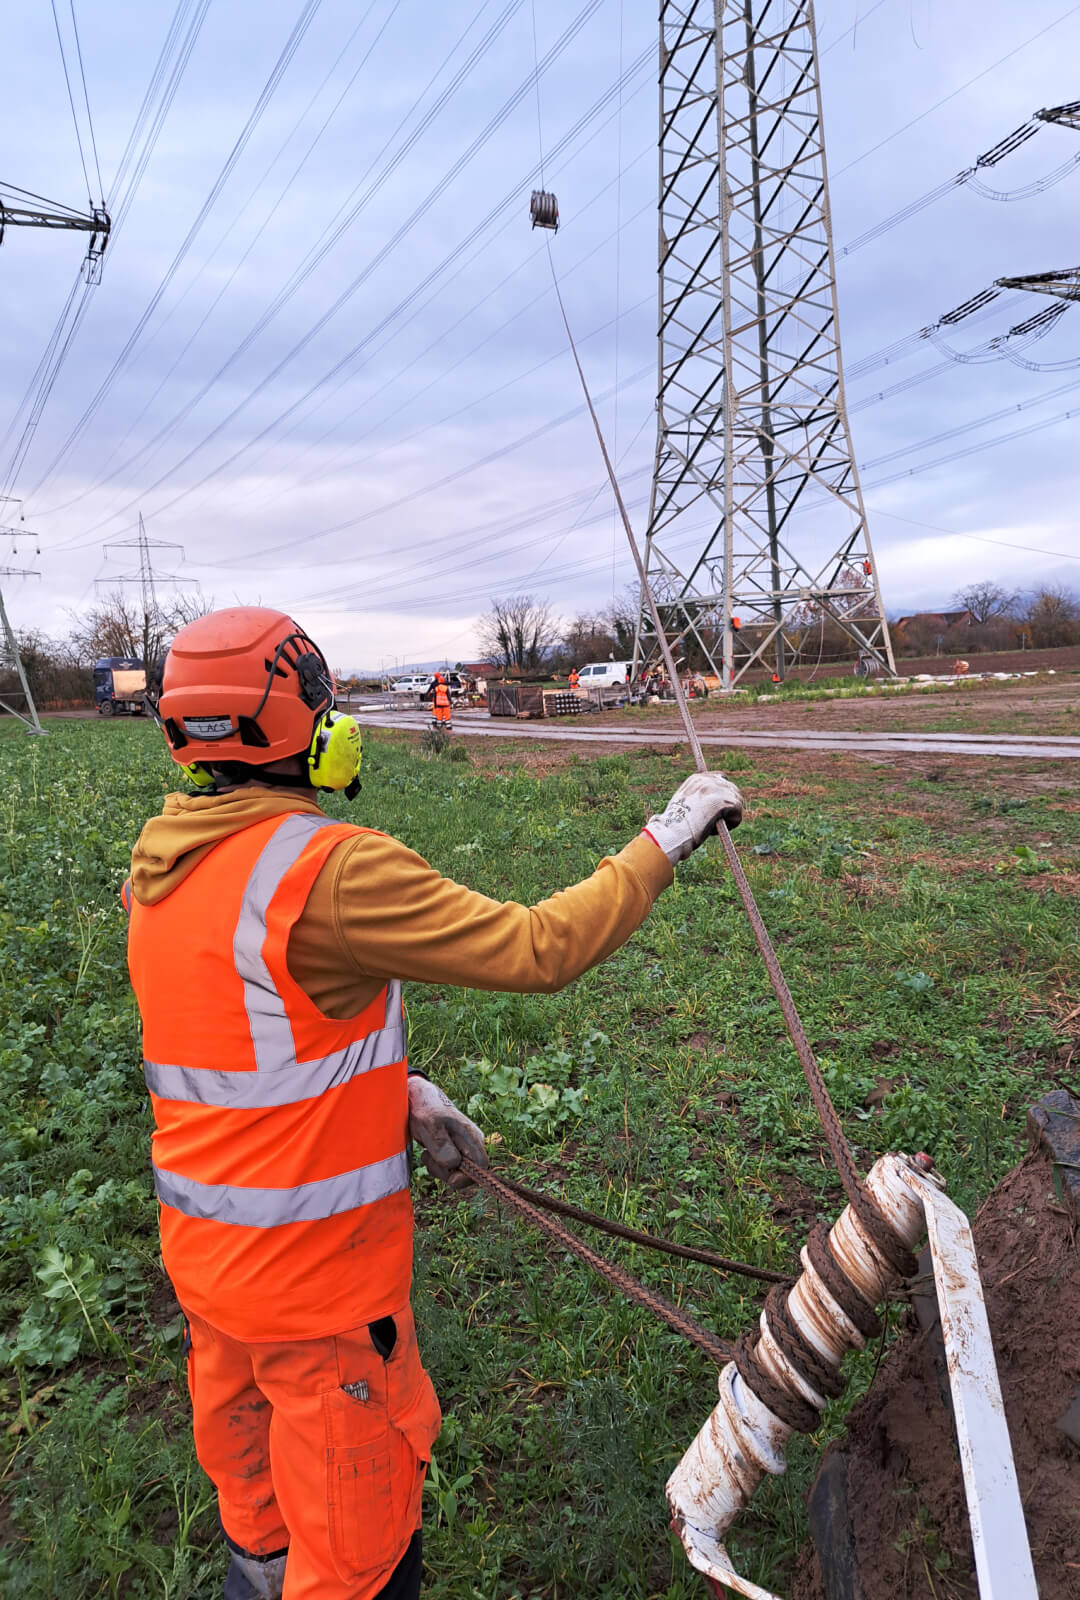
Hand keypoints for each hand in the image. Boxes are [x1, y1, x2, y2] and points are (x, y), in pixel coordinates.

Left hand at [407, 1076, 487, 1190]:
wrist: (420, 1103)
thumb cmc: (427, 1111)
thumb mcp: (430, 1124)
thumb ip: (441, 1144)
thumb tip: (453, 1163)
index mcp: (472, 1136)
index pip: (481, 1164)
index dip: (468, 1176)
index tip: (449, 1178)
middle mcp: (472, 1144)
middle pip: (468, 1172)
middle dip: (447, 1172)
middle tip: (430, 1158)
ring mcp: (463, 1148)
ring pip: (456, 1172)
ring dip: (439, 1169)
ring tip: (427, 1153)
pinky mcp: (454, 1152)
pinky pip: (448, 1169)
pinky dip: (436, 1166)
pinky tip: (428, 1154)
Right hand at [643, 771, 743, 864]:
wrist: (674, 830)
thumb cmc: (674, 825)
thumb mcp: (682, 805)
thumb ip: (696, 800)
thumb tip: (711, 808)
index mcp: (697, 778)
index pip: (718, 778)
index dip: (722, 792)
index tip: (720, 805)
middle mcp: (709, 780)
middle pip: (731, 788)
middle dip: (729, 804)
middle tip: (722, 819)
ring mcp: (720, 789)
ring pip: (736, 802)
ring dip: (729, 816)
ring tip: (714, 827)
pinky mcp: (728, 802)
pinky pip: (737, 815)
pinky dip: (730, 825)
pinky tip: (716, 830)